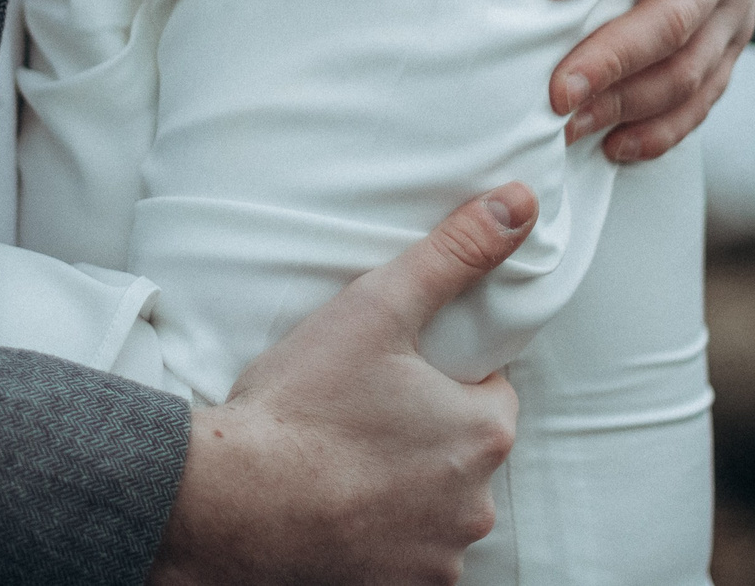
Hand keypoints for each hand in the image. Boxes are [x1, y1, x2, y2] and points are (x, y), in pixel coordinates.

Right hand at [147, 184, 537, 585]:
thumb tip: (520, 203)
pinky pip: (405, 553)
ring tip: (340, 458)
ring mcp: (439, 556)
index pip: (485, 389)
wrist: (234, 502)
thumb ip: (453, 254)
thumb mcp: (377, 307)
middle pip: (460, 449)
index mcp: (484, 431)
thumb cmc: (304, 404)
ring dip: (402, 486)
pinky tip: (336, 504)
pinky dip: (379, 533)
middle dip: (421, 431)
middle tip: (356, 410)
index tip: (388, 371)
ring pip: (434, 504)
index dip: (438, 375)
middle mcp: (476, 504)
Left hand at [544, 0, 754, 162]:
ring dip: (631, 103)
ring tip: (565, 127)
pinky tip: (611, 147)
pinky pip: (706, 94)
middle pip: (676, 16)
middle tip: (552, 89)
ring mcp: (735, 3)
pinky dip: (664, 128)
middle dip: (615, 56)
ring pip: (691, 68)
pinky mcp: (731, 37)